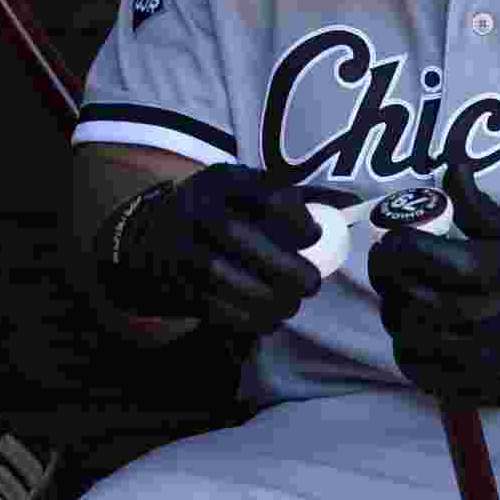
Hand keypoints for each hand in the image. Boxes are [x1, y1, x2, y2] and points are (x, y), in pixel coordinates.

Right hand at [95, 165, 358, 334]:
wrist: (146, 240)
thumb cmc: (220, 214)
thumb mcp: (247, 193)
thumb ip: (295, 200)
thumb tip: (352, 204)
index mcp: (222, 180)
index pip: (262, 191)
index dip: (296, 217)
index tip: (313, 237)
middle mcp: (195, 208)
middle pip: (236, 233)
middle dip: (282, 265)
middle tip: (311, 284)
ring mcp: (178, 247)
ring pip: (221, 275)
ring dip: (267, 298)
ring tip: (290, 304)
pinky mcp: (173, 284)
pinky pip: (211, 306)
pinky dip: (246, 319)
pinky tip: (266, 318)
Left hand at [368, 164, 499, 407]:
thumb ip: (477, 205)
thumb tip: (453, 165)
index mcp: (496, 271)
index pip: (422, 255)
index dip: (395, 244)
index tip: (391, 239)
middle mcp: (486, 316)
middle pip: (407, 296)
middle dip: (387, 277)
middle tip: (386, 265)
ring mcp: (477, 358)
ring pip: (405, 333)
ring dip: (393, 311)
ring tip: (401, 296)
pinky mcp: (468, 386)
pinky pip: (415, 366)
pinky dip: (405, 346)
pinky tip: (414, 329)